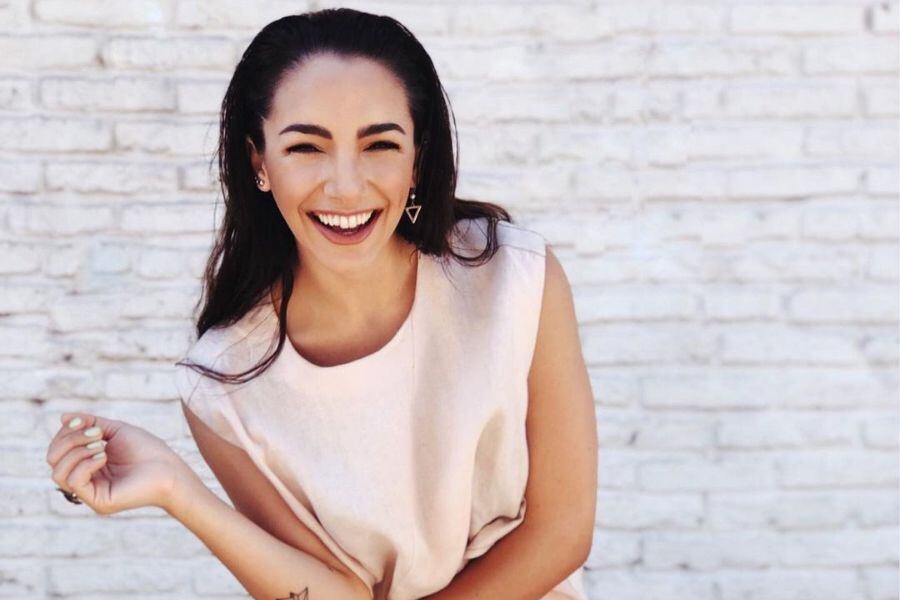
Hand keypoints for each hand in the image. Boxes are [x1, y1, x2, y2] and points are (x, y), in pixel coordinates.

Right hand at [46, 411, 187, 514]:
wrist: (170, 468)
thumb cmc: (147, 449)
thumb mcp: (115, 430)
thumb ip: (90, 423)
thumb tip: (63, 417)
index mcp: (86, 464)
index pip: (57, 449)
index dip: (65, 432)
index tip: (86, 423)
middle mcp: (84, 480)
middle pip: (52, 460)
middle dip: (70, 440)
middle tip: (97, 434)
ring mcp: (89, 493)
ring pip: (58, 472)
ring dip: (77, 451)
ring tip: (101, 446)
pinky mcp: (98, 502)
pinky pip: (74, 482)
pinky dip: (86, 464)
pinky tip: (104, 457)